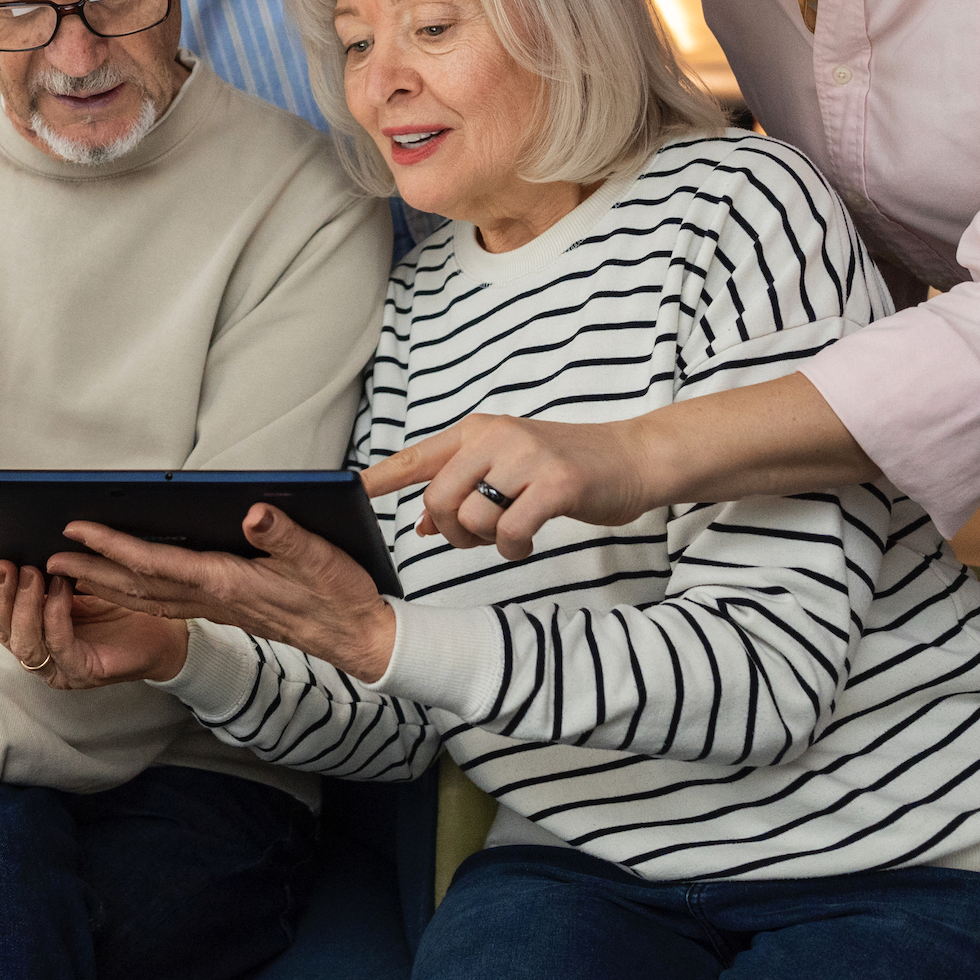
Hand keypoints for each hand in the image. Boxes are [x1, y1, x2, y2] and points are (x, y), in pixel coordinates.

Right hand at [0, 560, 187, 688]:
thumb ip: (50, 574)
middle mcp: (41, 655)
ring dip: (24, 606)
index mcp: (34, 633)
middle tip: (4, 566)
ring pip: (25, 644)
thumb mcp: (78, 586)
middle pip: (3, 632)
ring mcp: (59, 668)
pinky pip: (60, 645)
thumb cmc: (123, 610)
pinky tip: (60, 592)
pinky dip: (55, 616)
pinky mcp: (83, 671)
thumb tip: (24, 547)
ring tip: (31, 574)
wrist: (166, 633)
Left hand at [46, 506, 397, 683]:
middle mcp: (214, 599)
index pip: (156, 563)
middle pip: (139, 586)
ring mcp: (217, 609)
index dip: (113, 546)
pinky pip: (165, 604)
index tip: (75, 530)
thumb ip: (285, 534)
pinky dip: (134, 594)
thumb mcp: (320, 555)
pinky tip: (125, 585)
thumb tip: (252, 511)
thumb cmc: (340, 593)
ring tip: (72, 571)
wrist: (356, 637)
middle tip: (49, 556)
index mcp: (228, 582)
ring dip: (106, 585)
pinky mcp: (226, 610)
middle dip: (92, 570)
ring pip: (147, 599)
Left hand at [363, 412, 652, 558]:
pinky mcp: (556, 483)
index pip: (417, 455)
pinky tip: (526, 543)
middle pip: (438, 498)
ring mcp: (527, 458)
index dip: (380, 478)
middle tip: (473, 539)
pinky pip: (509, 531)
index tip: (348, 495)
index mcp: (478, 431)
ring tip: (506, 538)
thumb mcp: (509, 468)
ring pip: (471, 517)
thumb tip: (420, 525)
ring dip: (483, 543)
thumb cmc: (565, 468)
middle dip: (448, 532)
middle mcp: (497, 437)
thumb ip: (465, 488)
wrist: (631, 458)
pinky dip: (512, 548)